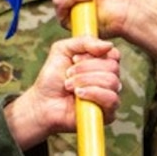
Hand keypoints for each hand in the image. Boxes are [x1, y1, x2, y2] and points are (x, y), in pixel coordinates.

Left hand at [5, 35, 120, 146]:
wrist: (42, 102)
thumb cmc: (52, 78)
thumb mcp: (62, 50)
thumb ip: (84, 41)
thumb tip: (108, 45)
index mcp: (102, 64)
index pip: (114, 54)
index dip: (94, 54)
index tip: (74, 59)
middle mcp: (108, 80)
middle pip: (113, 67)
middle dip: (86, 69)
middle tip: (68, 74)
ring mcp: (109, 97)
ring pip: (111, 81)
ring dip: (85, 81)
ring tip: (69, 86)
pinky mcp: (107, 114)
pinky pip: (111, 99)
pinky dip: (93, 93)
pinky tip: (78, 95)